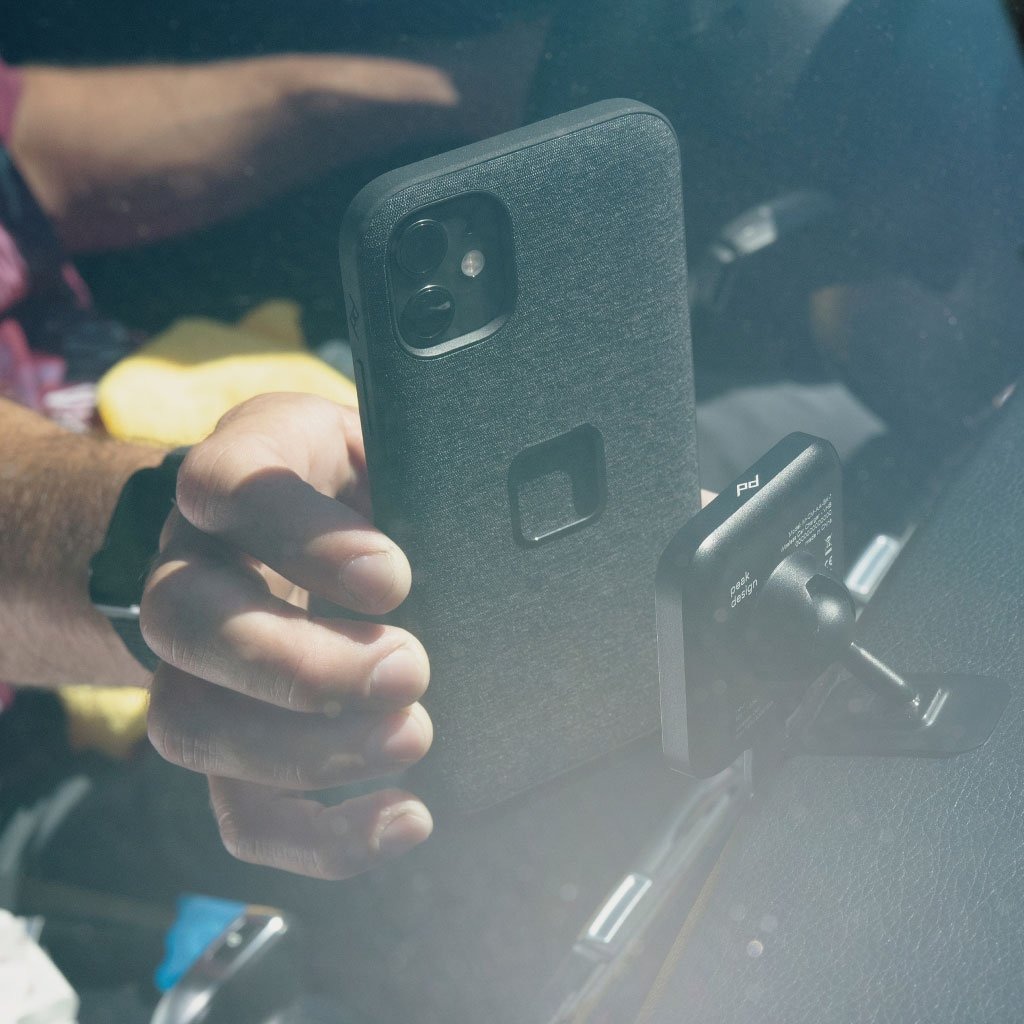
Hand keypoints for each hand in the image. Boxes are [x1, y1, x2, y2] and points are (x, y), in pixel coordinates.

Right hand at [141, 393, 432, 879]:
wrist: (308, 524)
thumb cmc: (361, 487)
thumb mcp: (385, 452)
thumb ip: (417, 474)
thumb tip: (501, 529)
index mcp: (240, 474)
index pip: (228, 487)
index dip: (303, 539)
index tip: (393, 578)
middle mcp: (192, 566)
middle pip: (184, 619)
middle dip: (301, 665)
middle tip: (409, 671)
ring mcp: (194, 663)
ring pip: (190, 723)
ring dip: (307, 753)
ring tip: (413, 738)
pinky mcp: (228, 739)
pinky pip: (237, 809)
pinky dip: (318, 836)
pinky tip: (406, 818)